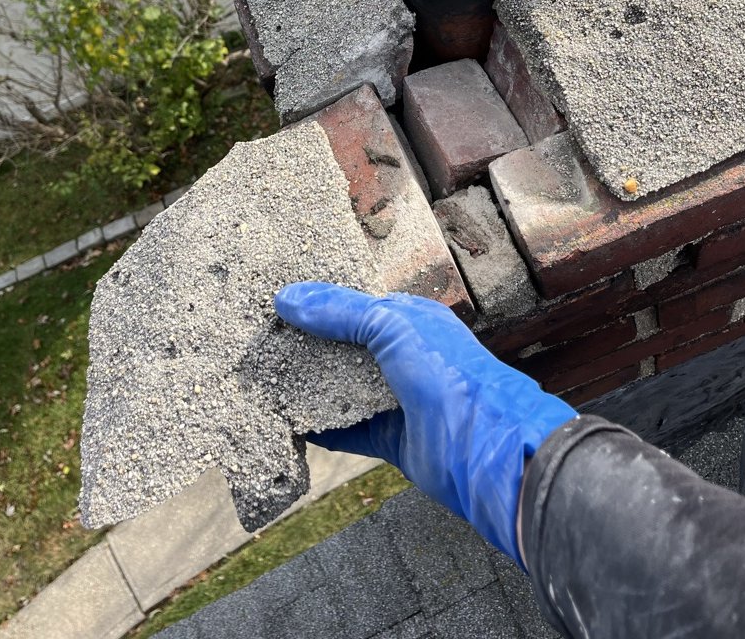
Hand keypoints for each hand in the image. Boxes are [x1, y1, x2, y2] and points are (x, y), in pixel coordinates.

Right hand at [274, 282, 576, 567]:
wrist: (484, 446)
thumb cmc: (448, 372)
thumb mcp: (391, 325)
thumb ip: (340, 311)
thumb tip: (288, 298)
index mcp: (410, 319)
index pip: (355, 306)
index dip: (318, 305)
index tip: (277, 307)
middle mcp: (403, 356)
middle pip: (345, 347)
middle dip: (308, 347)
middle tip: (260, 344)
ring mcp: (397, 398)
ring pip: (342, 388)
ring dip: (308, 386)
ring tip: (264, 380)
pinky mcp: (390, 438)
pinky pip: (346, 429)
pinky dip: (319, 427)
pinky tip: (288, 422)